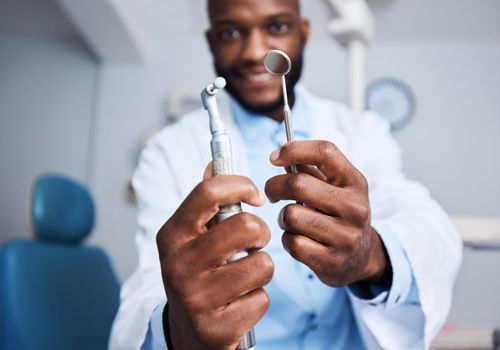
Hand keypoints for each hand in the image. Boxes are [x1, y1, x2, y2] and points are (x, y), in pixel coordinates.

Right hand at [157, 172, 273, 349]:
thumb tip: (214, 162)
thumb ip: (206, 201)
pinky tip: (239, 302)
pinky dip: (257, 299)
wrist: (188, 332)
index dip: (241, 185)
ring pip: (262, 264)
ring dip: (261, 269)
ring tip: (244, 276)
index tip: (255, 196)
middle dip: (261, 233)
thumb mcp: (192, 237)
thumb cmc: (197, 273)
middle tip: (253, 243)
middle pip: (246, 226)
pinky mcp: (215, 327)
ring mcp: (195, 298)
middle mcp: (178, 264)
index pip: (209, 191)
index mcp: (172, 235)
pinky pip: (262, 299)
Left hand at [265, 140, 390, 287]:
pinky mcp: (332, 260)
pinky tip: (298, 239)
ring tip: (292, 220)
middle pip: (298, 184)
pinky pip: (292, 242)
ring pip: (291, 215)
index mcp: (355, 182)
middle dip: (275, 186)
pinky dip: (287, 239)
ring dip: (283, 217)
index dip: (294, 149)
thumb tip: (281, 154)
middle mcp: (355, 207)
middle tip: (272, 193)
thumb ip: (311, 169)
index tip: (274, 157)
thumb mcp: (336, 188)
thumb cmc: (339, 214)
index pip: (325, 151)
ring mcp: (346, 236)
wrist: (361, 257)